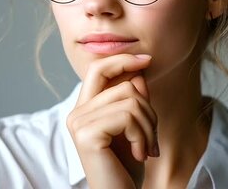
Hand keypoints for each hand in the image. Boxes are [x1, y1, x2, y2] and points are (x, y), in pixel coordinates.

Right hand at [66, 54, 158, 188]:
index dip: (123, 59)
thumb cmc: (127, 167)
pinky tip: (139, 155)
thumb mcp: (135, 127)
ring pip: (131, 100)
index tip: (147, 59)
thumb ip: (134, 99)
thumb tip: (138, 71)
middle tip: (152, 136)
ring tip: (146, 148)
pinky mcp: (86, 134)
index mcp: (84, 109)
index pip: (99, 68)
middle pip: (124, 84)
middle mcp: (76, 113)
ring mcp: (78, 123)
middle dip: (149, 109)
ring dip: (149, 127)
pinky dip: (143, 135)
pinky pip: (127, 116)